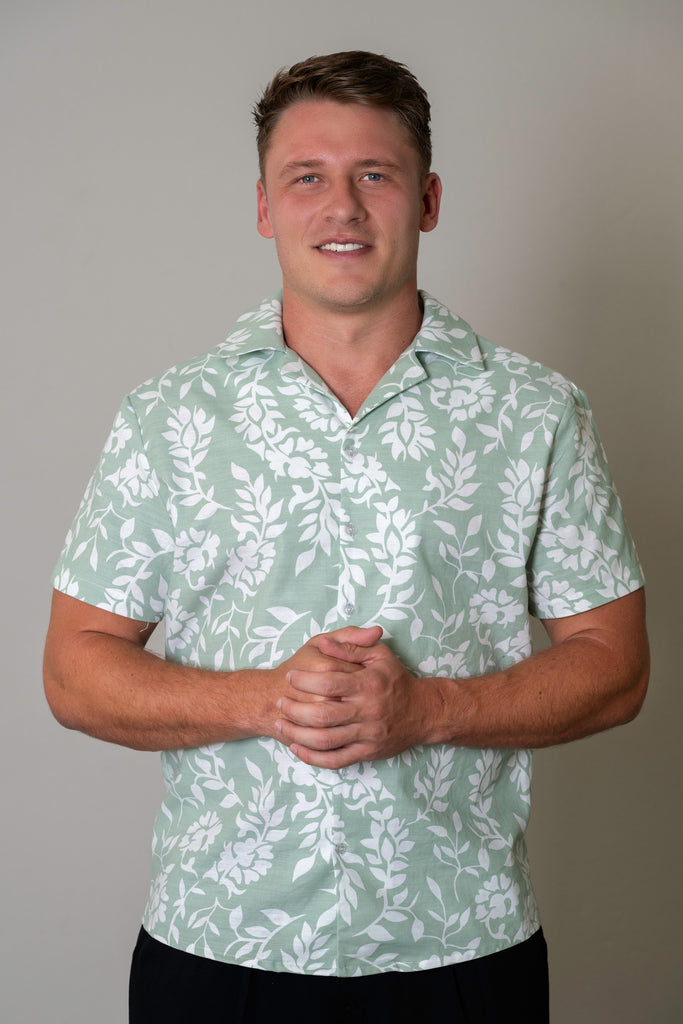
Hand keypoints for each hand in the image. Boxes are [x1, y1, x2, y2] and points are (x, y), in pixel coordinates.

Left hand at [276, 629, 435, 767]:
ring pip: (325, 740)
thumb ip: (350, 647)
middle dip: (294, 709)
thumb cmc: (397, 680)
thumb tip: (325, 644)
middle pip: (322, 714)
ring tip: (281, 725)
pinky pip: (336, 760)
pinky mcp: (367, 753)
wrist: (424, 712)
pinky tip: (297, 749)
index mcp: (368, 684)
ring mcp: (367, 735)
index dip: (304, 680)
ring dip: (297, 735)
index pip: (328, 682)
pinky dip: (313, 758)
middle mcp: (367, 711)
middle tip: (280, 702)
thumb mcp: (379, 655)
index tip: (291, 676)